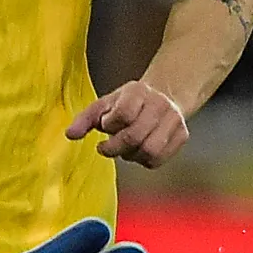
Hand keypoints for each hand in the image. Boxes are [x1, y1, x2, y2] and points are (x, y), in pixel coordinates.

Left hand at [68, 80, 188, 165]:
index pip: (123, 114)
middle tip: (107, 146)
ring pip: (150, 151)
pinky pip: (158, 159)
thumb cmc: (127, 103)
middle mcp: (159, 104)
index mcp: (137, 92)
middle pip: (135, 136)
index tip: (105, 126)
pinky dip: (143, 160)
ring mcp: (174, 120)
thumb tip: (70, 135)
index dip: (110, 125)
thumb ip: (85, 119)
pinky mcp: (182, 135)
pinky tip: (138, 151)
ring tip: (125, 149)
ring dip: (131, 155)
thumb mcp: (104, 104)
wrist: (163, 96)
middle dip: (115, 147)